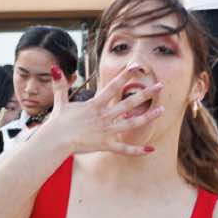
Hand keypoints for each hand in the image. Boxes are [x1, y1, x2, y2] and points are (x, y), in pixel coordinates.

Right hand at [39, 67, 160, 157]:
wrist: (55, 141)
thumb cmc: (58, 123)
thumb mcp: (60, 102)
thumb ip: (60, 86)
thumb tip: (54, 68)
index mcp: (94, 105)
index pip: (113, 87)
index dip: (125, 76)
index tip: (136, 67)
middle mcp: (103, 116)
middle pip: (128, 103)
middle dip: (145, 94)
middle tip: (160, 86)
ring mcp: (106, 131)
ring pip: (131, 123)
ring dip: (148, 117)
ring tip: (162, 110)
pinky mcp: (105, 145)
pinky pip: (124, 148)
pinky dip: (137, 150)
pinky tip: (151, 149)